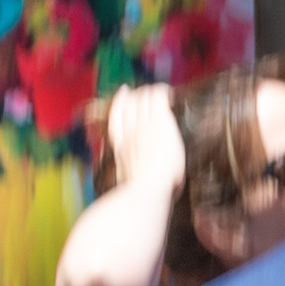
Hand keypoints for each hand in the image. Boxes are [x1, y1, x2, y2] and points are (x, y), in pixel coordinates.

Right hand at [102, 82, 184, 199]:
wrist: (146, 191)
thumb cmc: (141, 194)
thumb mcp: (129, 181)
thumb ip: (128, 172)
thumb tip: (130, 176)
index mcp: (120, 146)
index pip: (116, 115)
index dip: (121, 101)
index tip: (125, 93)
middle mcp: (130, 131)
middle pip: (129, 103)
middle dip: (137, 95)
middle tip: (148, 93)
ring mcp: (144, 125)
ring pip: (143, 98)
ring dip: (150, 93)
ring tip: (159, 92)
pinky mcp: (160, 122)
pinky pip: (158, 97)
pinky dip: (162, 91)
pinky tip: (168, 91)